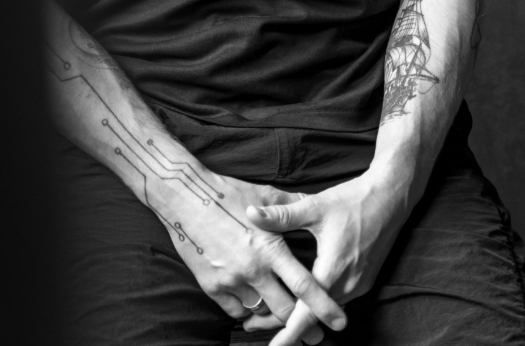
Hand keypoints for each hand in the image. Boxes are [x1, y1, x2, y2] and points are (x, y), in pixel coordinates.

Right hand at [161, 171, 346, 343]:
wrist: (185, 197)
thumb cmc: (226, 193)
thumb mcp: (263, 194)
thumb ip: (290, 206)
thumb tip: (312, 203)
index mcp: (270, 248)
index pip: (304, 285)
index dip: (324, 306)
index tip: (340, 321)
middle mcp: (253, 269)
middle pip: (285, 310)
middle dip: (303, 326)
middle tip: (317, 335)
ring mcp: (232, 281)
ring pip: (261, 313)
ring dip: (273, 317)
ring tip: (283, 318)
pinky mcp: (212, 287)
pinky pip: (236, 312)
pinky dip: (247, 311)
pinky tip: (253, 302)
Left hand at [245, 168, 407, 345]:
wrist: (390, 198)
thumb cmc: (352, 201)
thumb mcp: (315, 206)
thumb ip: (281, 215)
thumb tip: (250, 212)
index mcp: (332, 270)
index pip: (307, 314)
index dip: (288, 334)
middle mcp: (347, 285)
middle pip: (313, 317)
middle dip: (287, 326)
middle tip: (255, 325)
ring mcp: (358, 285)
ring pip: (327, 310)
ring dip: (304, 314)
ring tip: (274, 313)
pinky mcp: (365, 280)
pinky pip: (338, 300)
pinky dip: (320, 304)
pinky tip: (305, 297)